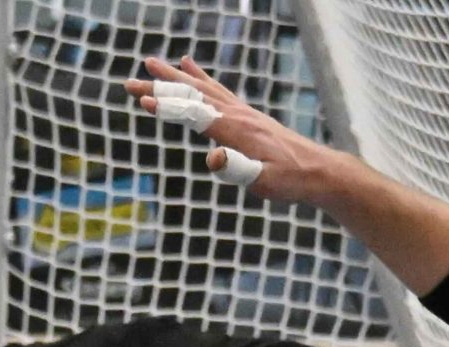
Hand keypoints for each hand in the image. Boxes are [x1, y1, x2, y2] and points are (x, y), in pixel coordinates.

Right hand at [124, 56, 339, 203]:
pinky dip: (200, 77)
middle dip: (160, 87)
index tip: (141, 99)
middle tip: (131, 80)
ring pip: (201, 88)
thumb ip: (236, 169)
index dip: (166, 107)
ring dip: (175, 76)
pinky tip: (190, 67)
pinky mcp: (246, 114)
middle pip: (192, 95)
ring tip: (153, 62)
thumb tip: (213, 157)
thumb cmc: (289, 180)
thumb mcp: (261, 181)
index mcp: (236, 129)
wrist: (317, 171)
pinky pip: (217, 89)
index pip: (194, 114)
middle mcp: (237, 114)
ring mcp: (242, 111)